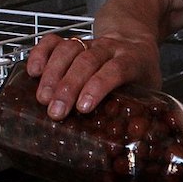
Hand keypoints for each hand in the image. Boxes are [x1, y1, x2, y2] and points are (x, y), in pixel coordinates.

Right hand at [25, 31, 160, 119]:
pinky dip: (40, 53)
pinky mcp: (73, 41)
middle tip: (56, 112)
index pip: (116, 69)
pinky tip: (32, 71)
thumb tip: (131, 140)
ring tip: (43, 98)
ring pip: (69, 49)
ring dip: (53, 74)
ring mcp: (90, 42)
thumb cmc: (140, 71)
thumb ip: (140, 108)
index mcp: (133, 59)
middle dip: (69, 87)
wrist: (134, 41)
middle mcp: (110, 48)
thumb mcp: (149, 88)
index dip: (98, 86)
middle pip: (88, 61)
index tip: (83, 107)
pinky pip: (54, 41)